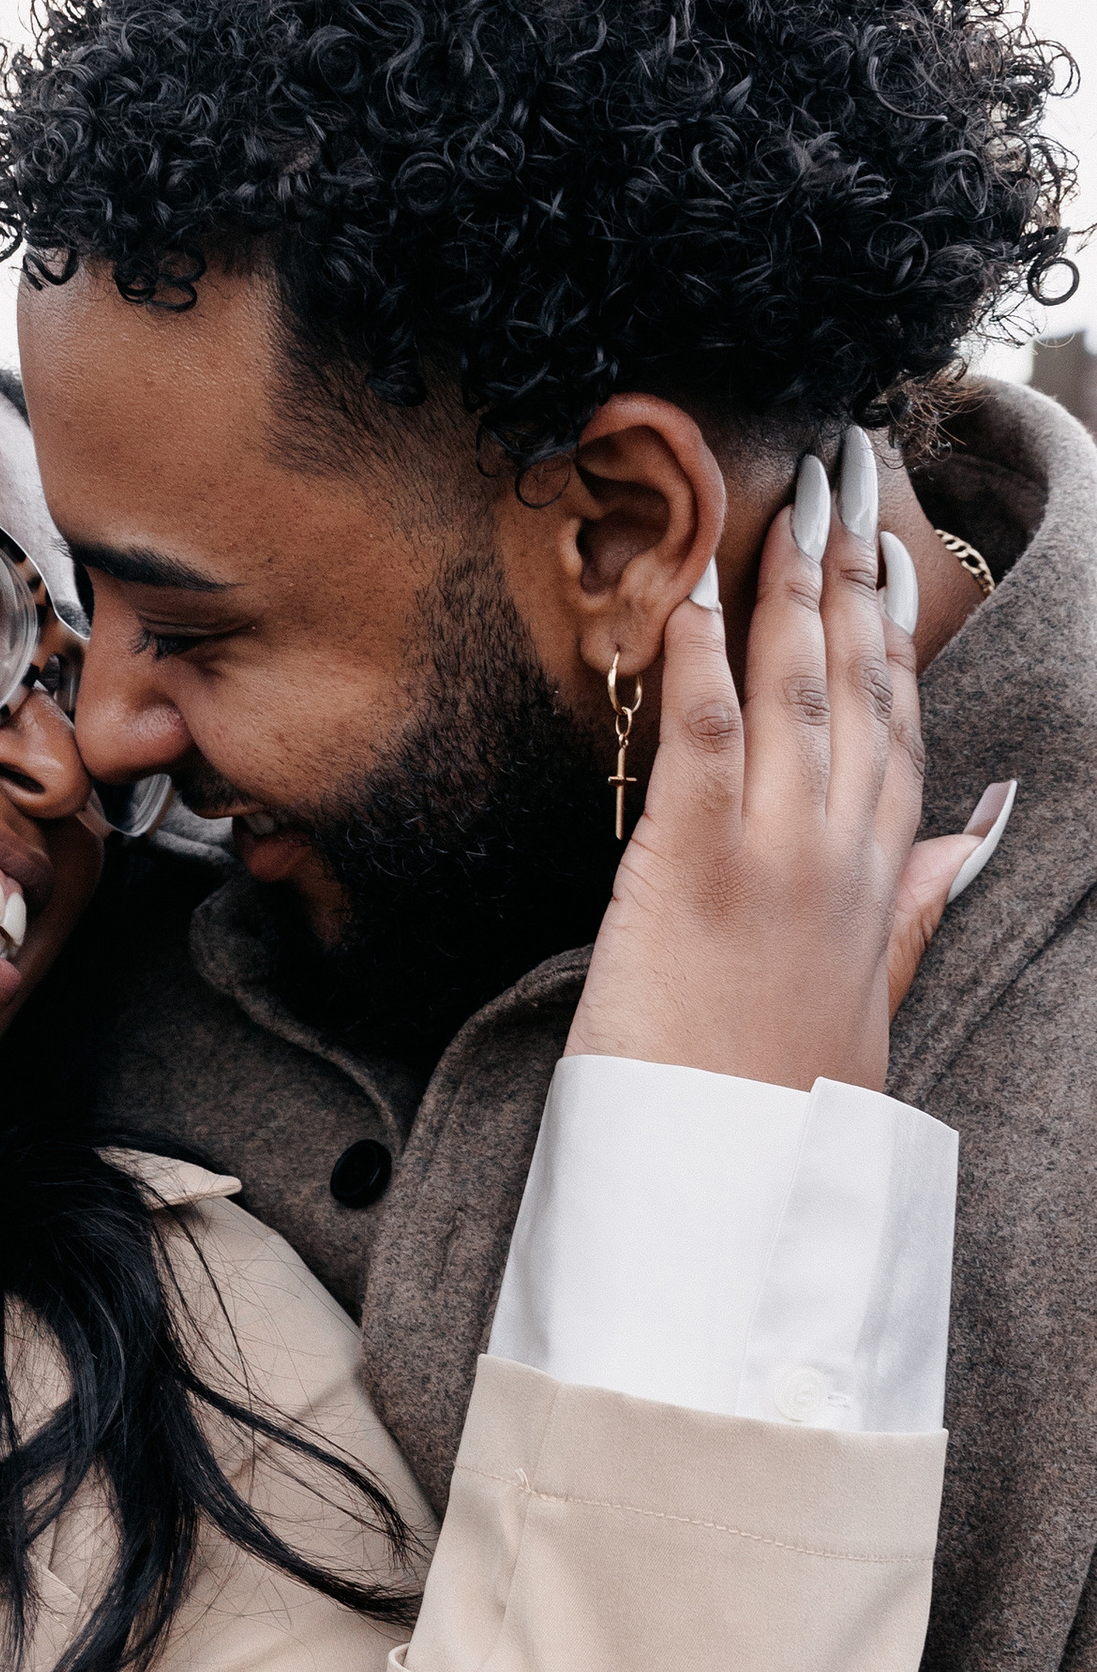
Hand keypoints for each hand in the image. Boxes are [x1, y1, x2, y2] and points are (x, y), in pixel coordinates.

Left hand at [568, 437, 1008, 1089]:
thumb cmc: (774, 1122)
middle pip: (861, 686)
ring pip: (798, 689)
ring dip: (796, 579)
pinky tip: (705, 583)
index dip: (898, 634)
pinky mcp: (693, 870)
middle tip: (850, 468)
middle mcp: (839, 858)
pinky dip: (705, 653)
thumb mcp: (869, 1014)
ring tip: (797, 488)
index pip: (898, 734)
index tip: (894, 550)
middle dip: (857, 569)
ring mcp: (773, 858)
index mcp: (878, 887)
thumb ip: (918, 911)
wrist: (724, 1203)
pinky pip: (704, 734)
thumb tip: (978, 835)